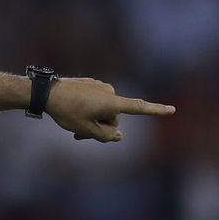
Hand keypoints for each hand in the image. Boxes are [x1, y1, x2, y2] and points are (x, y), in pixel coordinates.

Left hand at [46, 78, 174, 141]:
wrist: (46, 92)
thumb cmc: (66, 112)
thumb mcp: (86, 130)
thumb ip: (106, 136)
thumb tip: (119, 135)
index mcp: (112, 102)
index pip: (138, 108)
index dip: (155, 111)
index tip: (172, 110)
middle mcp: (110, 91)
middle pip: (113, 118)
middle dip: (100, 127)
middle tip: (80, 134)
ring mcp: (101, 86)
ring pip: (103, 111)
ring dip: (93, 120)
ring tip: (74, 124)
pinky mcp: (92, 84)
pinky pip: (96, 102)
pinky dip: (88, 110)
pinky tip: (73, 111)